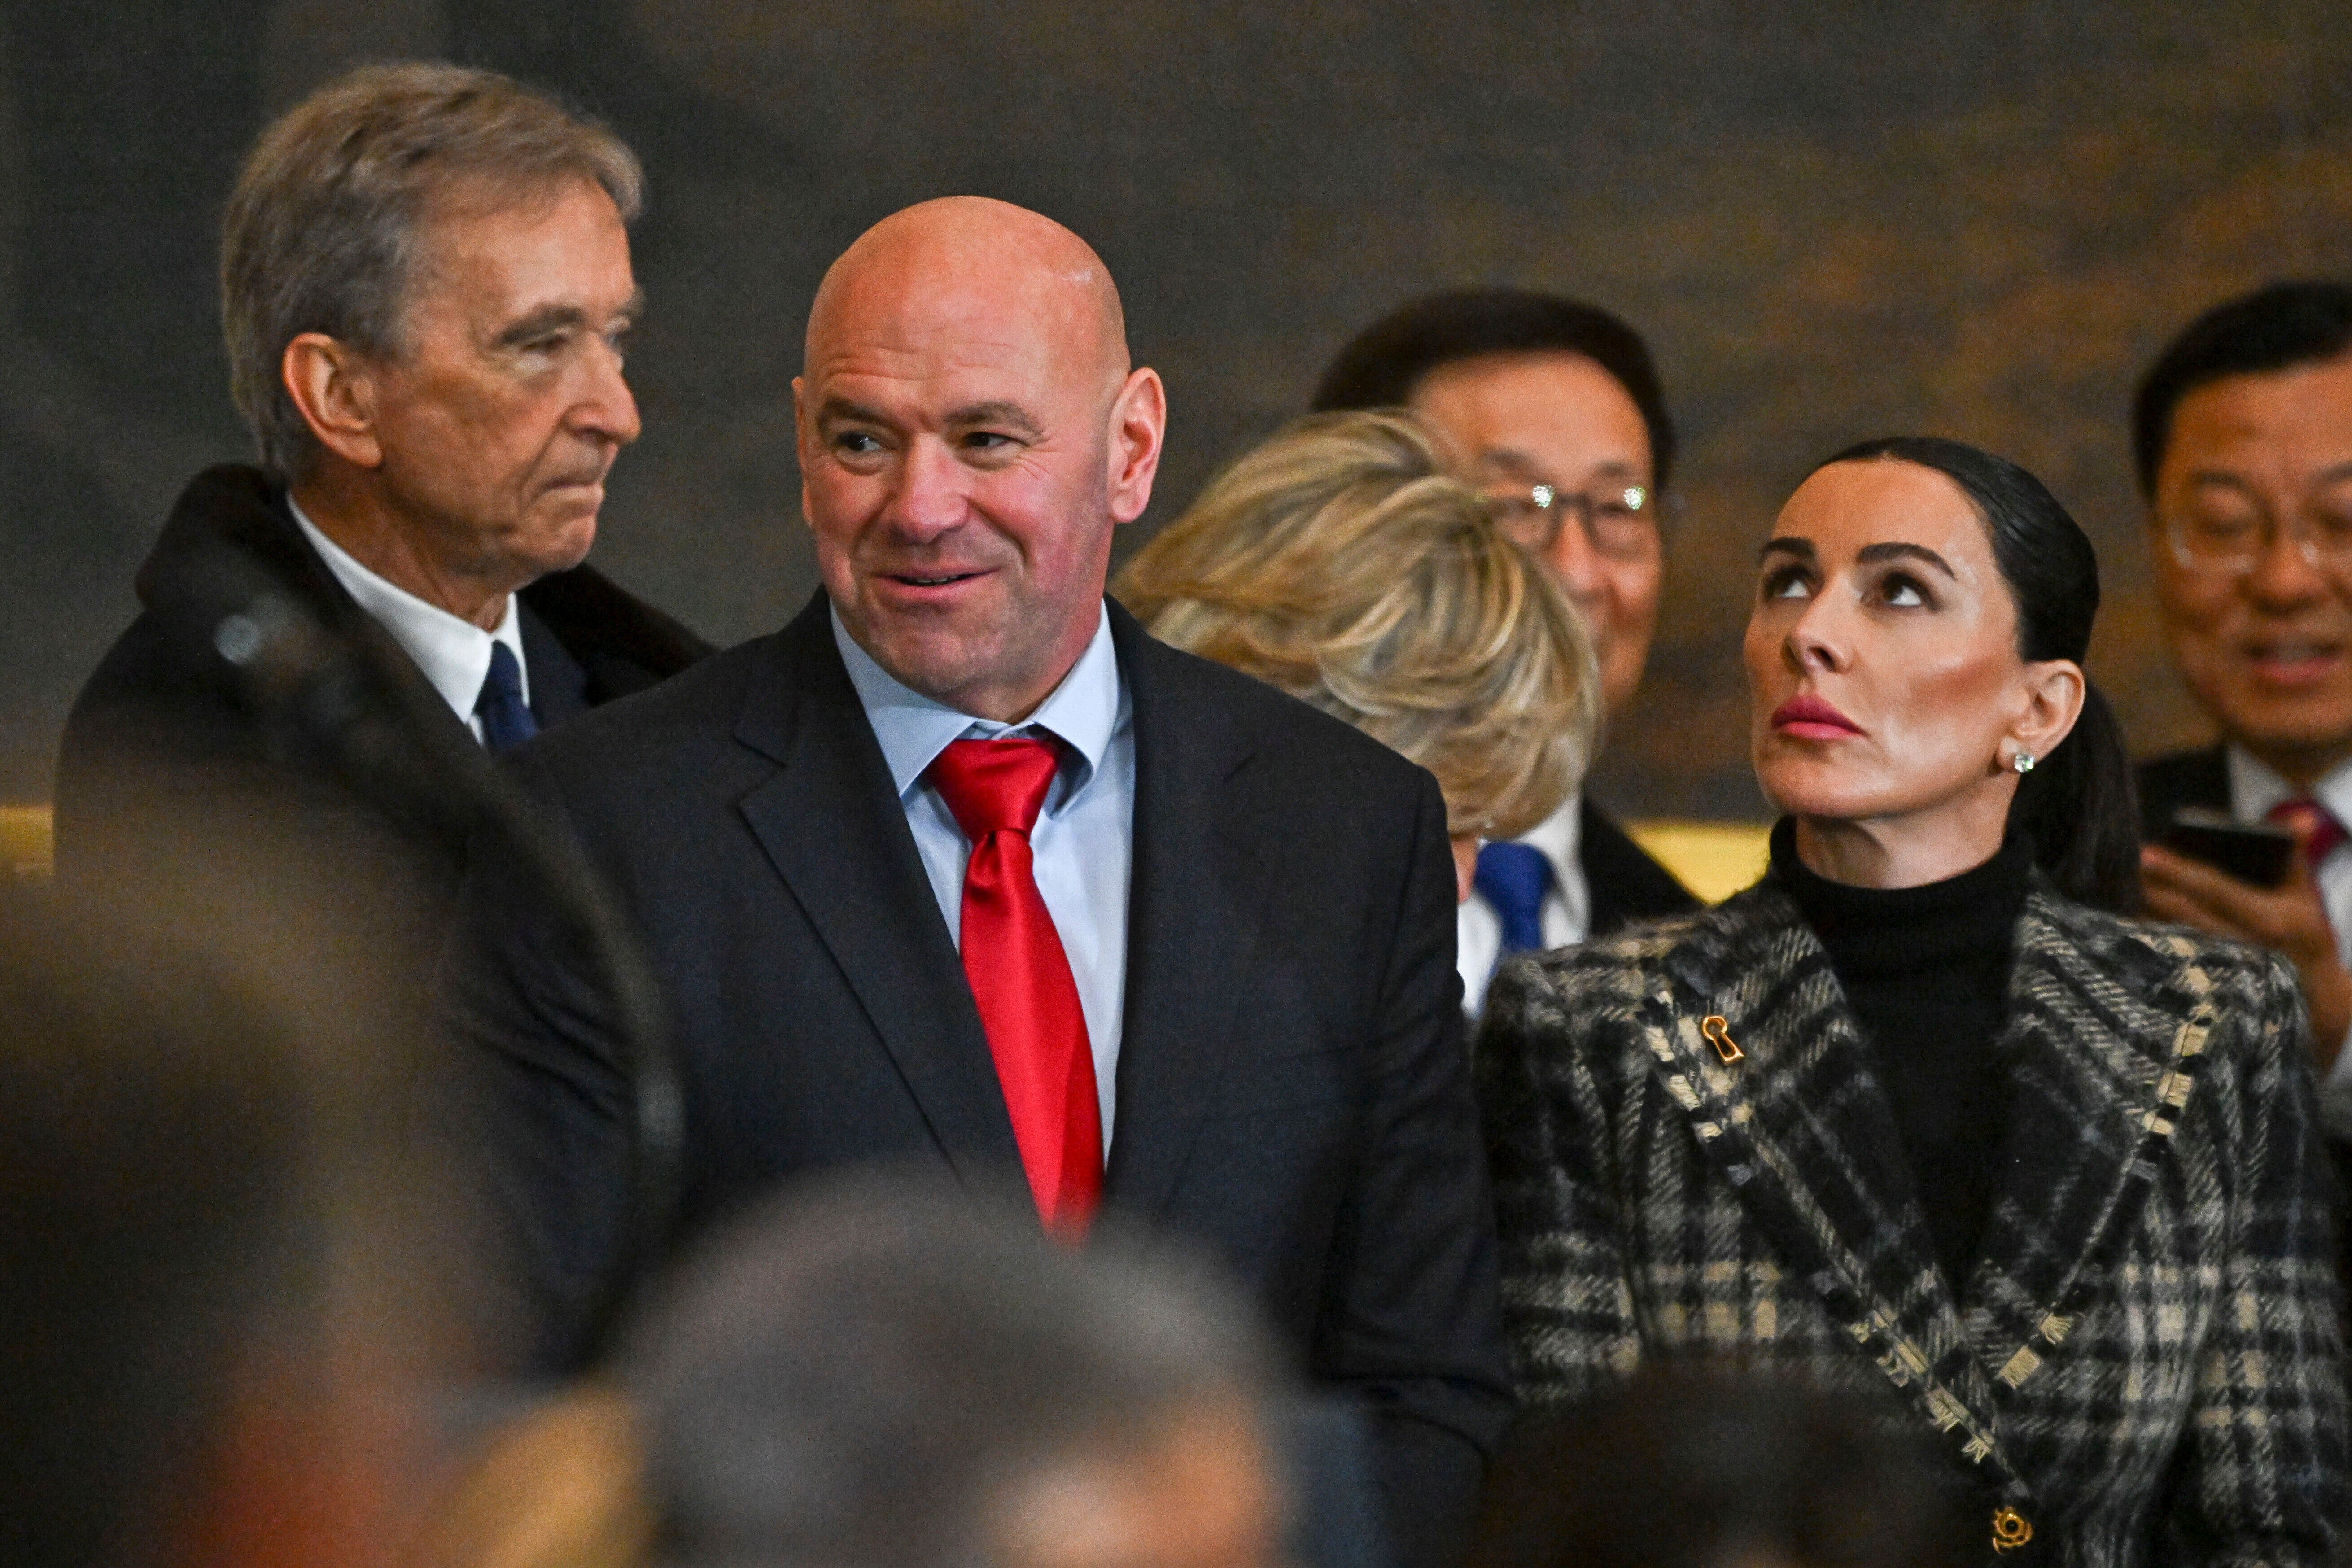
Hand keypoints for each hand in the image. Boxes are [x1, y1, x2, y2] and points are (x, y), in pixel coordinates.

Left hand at [2141, 836, 2349, 1068]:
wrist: (2311, 999)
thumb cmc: (2301, 934)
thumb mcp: (2304, 896)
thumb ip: (2294, 855)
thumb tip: (2302, 817)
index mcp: (2269, 922)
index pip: (2214, 889)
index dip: (2177, 870)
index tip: (2144, 852)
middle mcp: (2242, 951)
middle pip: (2180, 914)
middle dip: (2148, 889)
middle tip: (2119, 865)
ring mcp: (2218, 974)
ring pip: (2167, 939)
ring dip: (2140, 914)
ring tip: (2115, 889)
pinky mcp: (2200, 990)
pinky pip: (2163, 960)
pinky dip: (2143, 939)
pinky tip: (2121, 921)